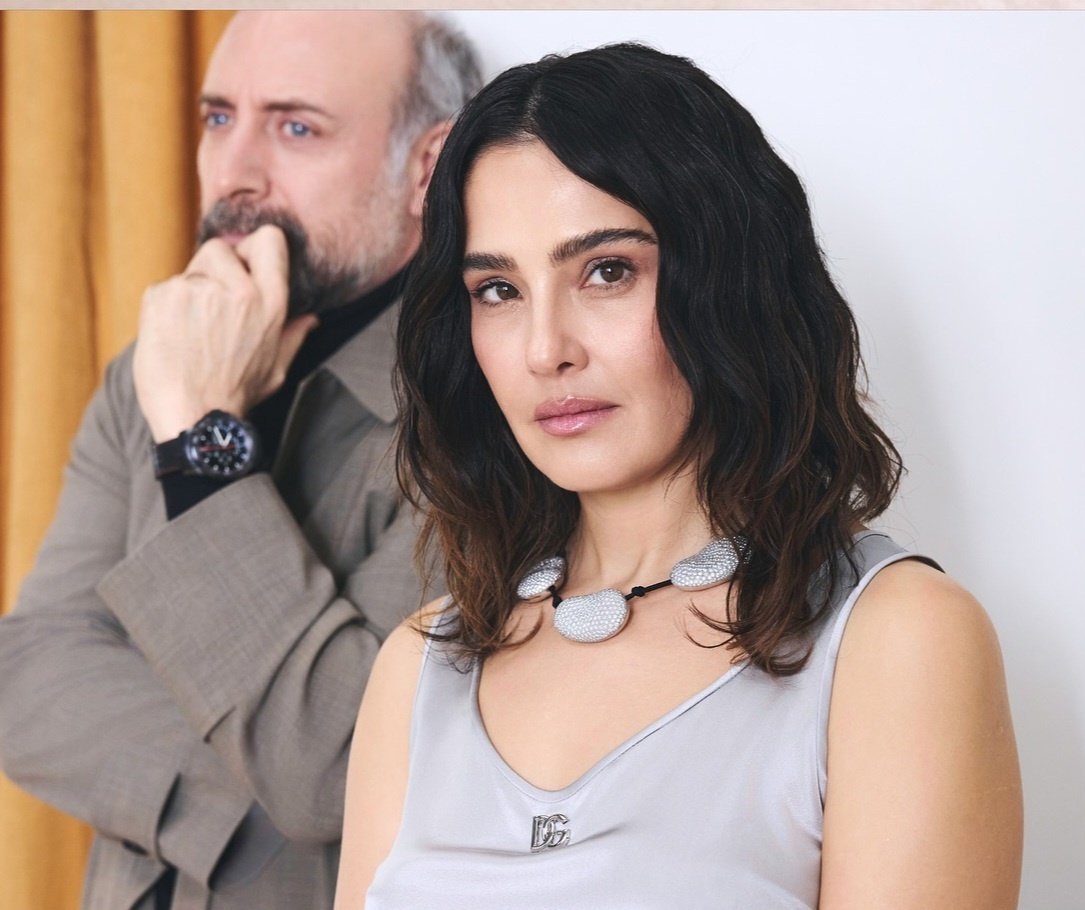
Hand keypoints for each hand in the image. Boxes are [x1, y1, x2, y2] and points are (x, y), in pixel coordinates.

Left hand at [133, 225, 317, 441]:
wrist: (193, 417)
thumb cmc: (236, 394)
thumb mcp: (276, 367)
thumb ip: (292, 335)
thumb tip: (310, 319)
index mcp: (269, 301)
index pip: (268, 239)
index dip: (252, 248)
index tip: (244, 264)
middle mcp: (236, 288)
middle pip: (219, 249)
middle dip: (214, 270)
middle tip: (212, 305)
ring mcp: (195, 289)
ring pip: (189, 271)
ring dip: (190, 292)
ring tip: (192, 330)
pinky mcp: (162, 296)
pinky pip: (164, 287)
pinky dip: (166, 307)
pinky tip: (174, 335)